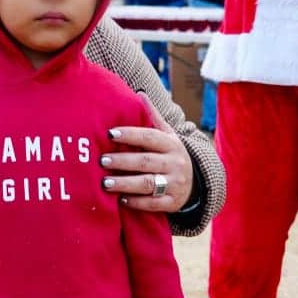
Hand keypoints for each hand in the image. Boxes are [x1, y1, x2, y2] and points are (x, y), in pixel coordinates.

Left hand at [101, 92, 194, 212]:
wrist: (195, 183)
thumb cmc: (171, 155)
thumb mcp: (168, 135)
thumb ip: (153, 117)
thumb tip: (139, 93)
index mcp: (171, 144)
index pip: (150, 137)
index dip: (130, 134)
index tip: (110, 133)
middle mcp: (175, 163)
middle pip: (146, 161)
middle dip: (123, 161)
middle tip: (102, 161)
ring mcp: (175, 184)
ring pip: (148, 183)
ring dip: (125, 183)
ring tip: (105, 183)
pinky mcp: (172, 202)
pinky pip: (153, 204)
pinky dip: (136, 202)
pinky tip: (120, 200)